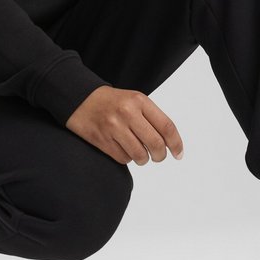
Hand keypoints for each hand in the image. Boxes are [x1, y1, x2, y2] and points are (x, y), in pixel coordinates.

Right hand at [65, 85, 183, 164]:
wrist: (80, 99)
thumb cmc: (112, 102)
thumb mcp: (134, 100)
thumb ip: (152, 117)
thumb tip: (170, 143)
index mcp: (139, 100)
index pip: (166, 126)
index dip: (176, 143)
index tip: (178, 154)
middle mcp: (127, 112)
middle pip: (156, 144)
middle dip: (160, 156)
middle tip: (158, 157)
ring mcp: (113, 127)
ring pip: (140, 155)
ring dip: (143, 159)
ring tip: (140, 154)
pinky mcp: (102, 139)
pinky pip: (124, 158)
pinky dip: (127, 158)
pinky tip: (123, 149)